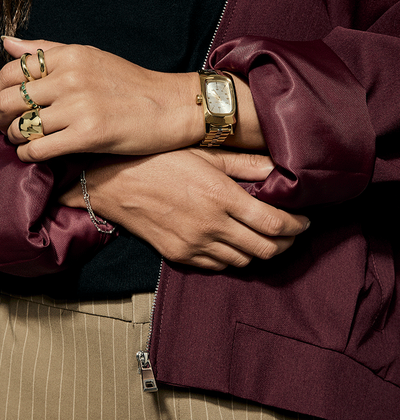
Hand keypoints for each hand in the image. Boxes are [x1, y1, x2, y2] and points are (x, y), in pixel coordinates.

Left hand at [0, 38, 203, 160]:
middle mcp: (71, 78)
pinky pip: (39, 148)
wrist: (172, 107)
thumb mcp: (91, 57)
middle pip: (10, 99)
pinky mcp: (88, 135)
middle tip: (1, 126)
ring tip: (18, 141)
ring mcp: (79, 107)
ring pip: (21, 125)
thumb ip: (48, 50)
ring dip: (12, 137)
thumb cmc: (132, 85)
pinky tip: (31, 155)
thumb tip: (6, 43)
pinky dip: (27, 155)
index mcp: (70, 55)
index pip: (12, 70)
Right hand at [60, 148, 309, 269]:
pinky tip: (236, 244)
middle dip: (286, 243)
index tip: (304, 221)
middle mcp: (211, 226)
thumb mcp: (204, 154)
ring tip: (266, 238)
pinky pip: (218, 265)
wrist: (115, 183)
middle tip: (292, 233)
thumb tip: (276, 167)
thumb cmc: (159, 161)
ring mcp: (195, 245)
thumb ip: (243, 163)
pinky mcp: (180, 256)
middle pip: (265, 249)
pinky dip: (234, 258)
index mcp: (221, 197)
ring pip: (244, 261)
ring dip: (261, 251)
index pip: (274, 224)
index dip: (296, 226)